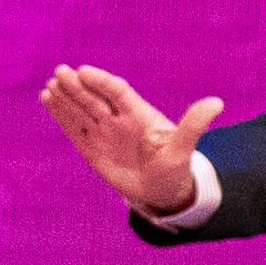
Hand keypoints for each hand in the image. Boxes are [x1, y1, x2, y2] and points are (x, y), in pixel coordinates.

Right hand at [38, 62, 223, 214]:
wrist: (163, 192)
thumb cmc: (176, 169)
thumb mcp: (184, 150)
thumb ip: (194, 125)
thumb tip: (217, 103)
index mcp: (140, 115)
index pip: (118, 92)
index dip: (102, 81)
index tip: (84, 72)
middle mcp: (119, 119)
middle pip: (95, 98)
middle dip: (78, 86)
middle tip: (60, 72)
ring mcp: (104, 132)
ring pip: (81, 110)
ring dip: (66, 98)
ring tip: (49, 86)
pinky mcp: (92, 148)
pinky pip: (74, 128)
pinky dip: (61, 115)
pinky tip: (48, 98)